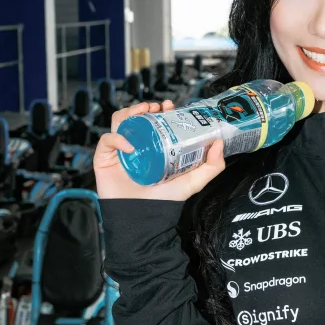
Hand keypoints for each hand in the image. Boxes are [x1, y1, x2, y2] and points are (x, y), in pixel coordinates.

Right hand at [93, 100, 225, 201]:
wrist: (143, 218)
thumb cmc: (165, 200)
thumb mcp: (193, 181)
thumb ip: (211, 166)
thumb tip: (220, 143)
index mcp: (154, 147)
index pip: (155, 122)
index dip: (161, 110)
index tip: (169, 105)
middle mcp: (137, 146)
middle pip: (136, 117)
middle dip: (144, 107)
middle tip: (156, 107)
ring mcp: (120, 151)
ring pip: (119, 121)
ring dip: (129, 112)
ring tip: (142, 112)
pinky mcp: (104, 158)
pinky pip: (107, 140)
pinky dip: (118, 138)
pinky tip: (130, 145)